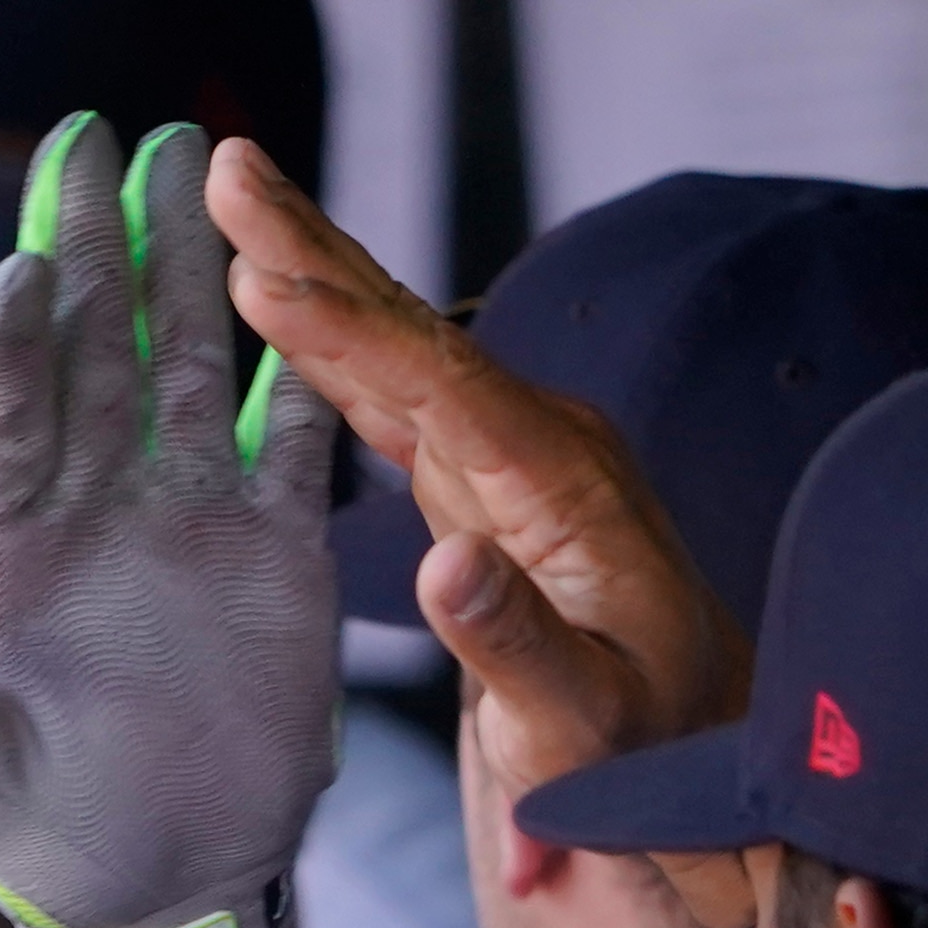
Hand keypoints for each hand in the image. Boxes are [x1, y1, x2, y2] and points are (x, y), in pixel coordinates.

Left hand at [0, 116, 342, 927]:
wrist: (155, 883)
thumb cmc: (42, 842)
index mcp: (11, 559)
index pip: (2, 426)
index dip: (9, 346)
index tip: (19, 262)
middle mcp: (95, 514)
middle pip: (95, 355)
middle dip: (100, 244)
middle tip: (104, 132)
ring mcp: (185, 520)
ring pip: (189, 363)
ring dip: (195, 264)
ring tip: (199, 150)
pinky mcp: (271, 550)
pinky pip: (293, 435)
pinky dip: (306, 364)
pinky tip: (313, 276)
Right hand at [208, 138, 755, 907]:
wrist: (694, 759)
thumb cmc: (641, 753)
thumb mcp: (584, 727)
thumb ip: (518, 648)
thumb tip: (445, 567)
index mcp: (564, 490)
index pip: (440, 389)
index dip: (344, 333)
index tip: (259, 276)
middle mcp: (541, 446)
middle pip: (413, 329)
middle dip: (318, 248)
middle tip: (233, 168)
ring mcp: (514, 455)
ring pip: (397, 344)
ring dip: (316, 270)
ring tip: (241, 200)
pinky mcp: (484, 480)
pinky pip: (397, 390)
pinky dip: (333, 339)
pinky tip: (285, 301)